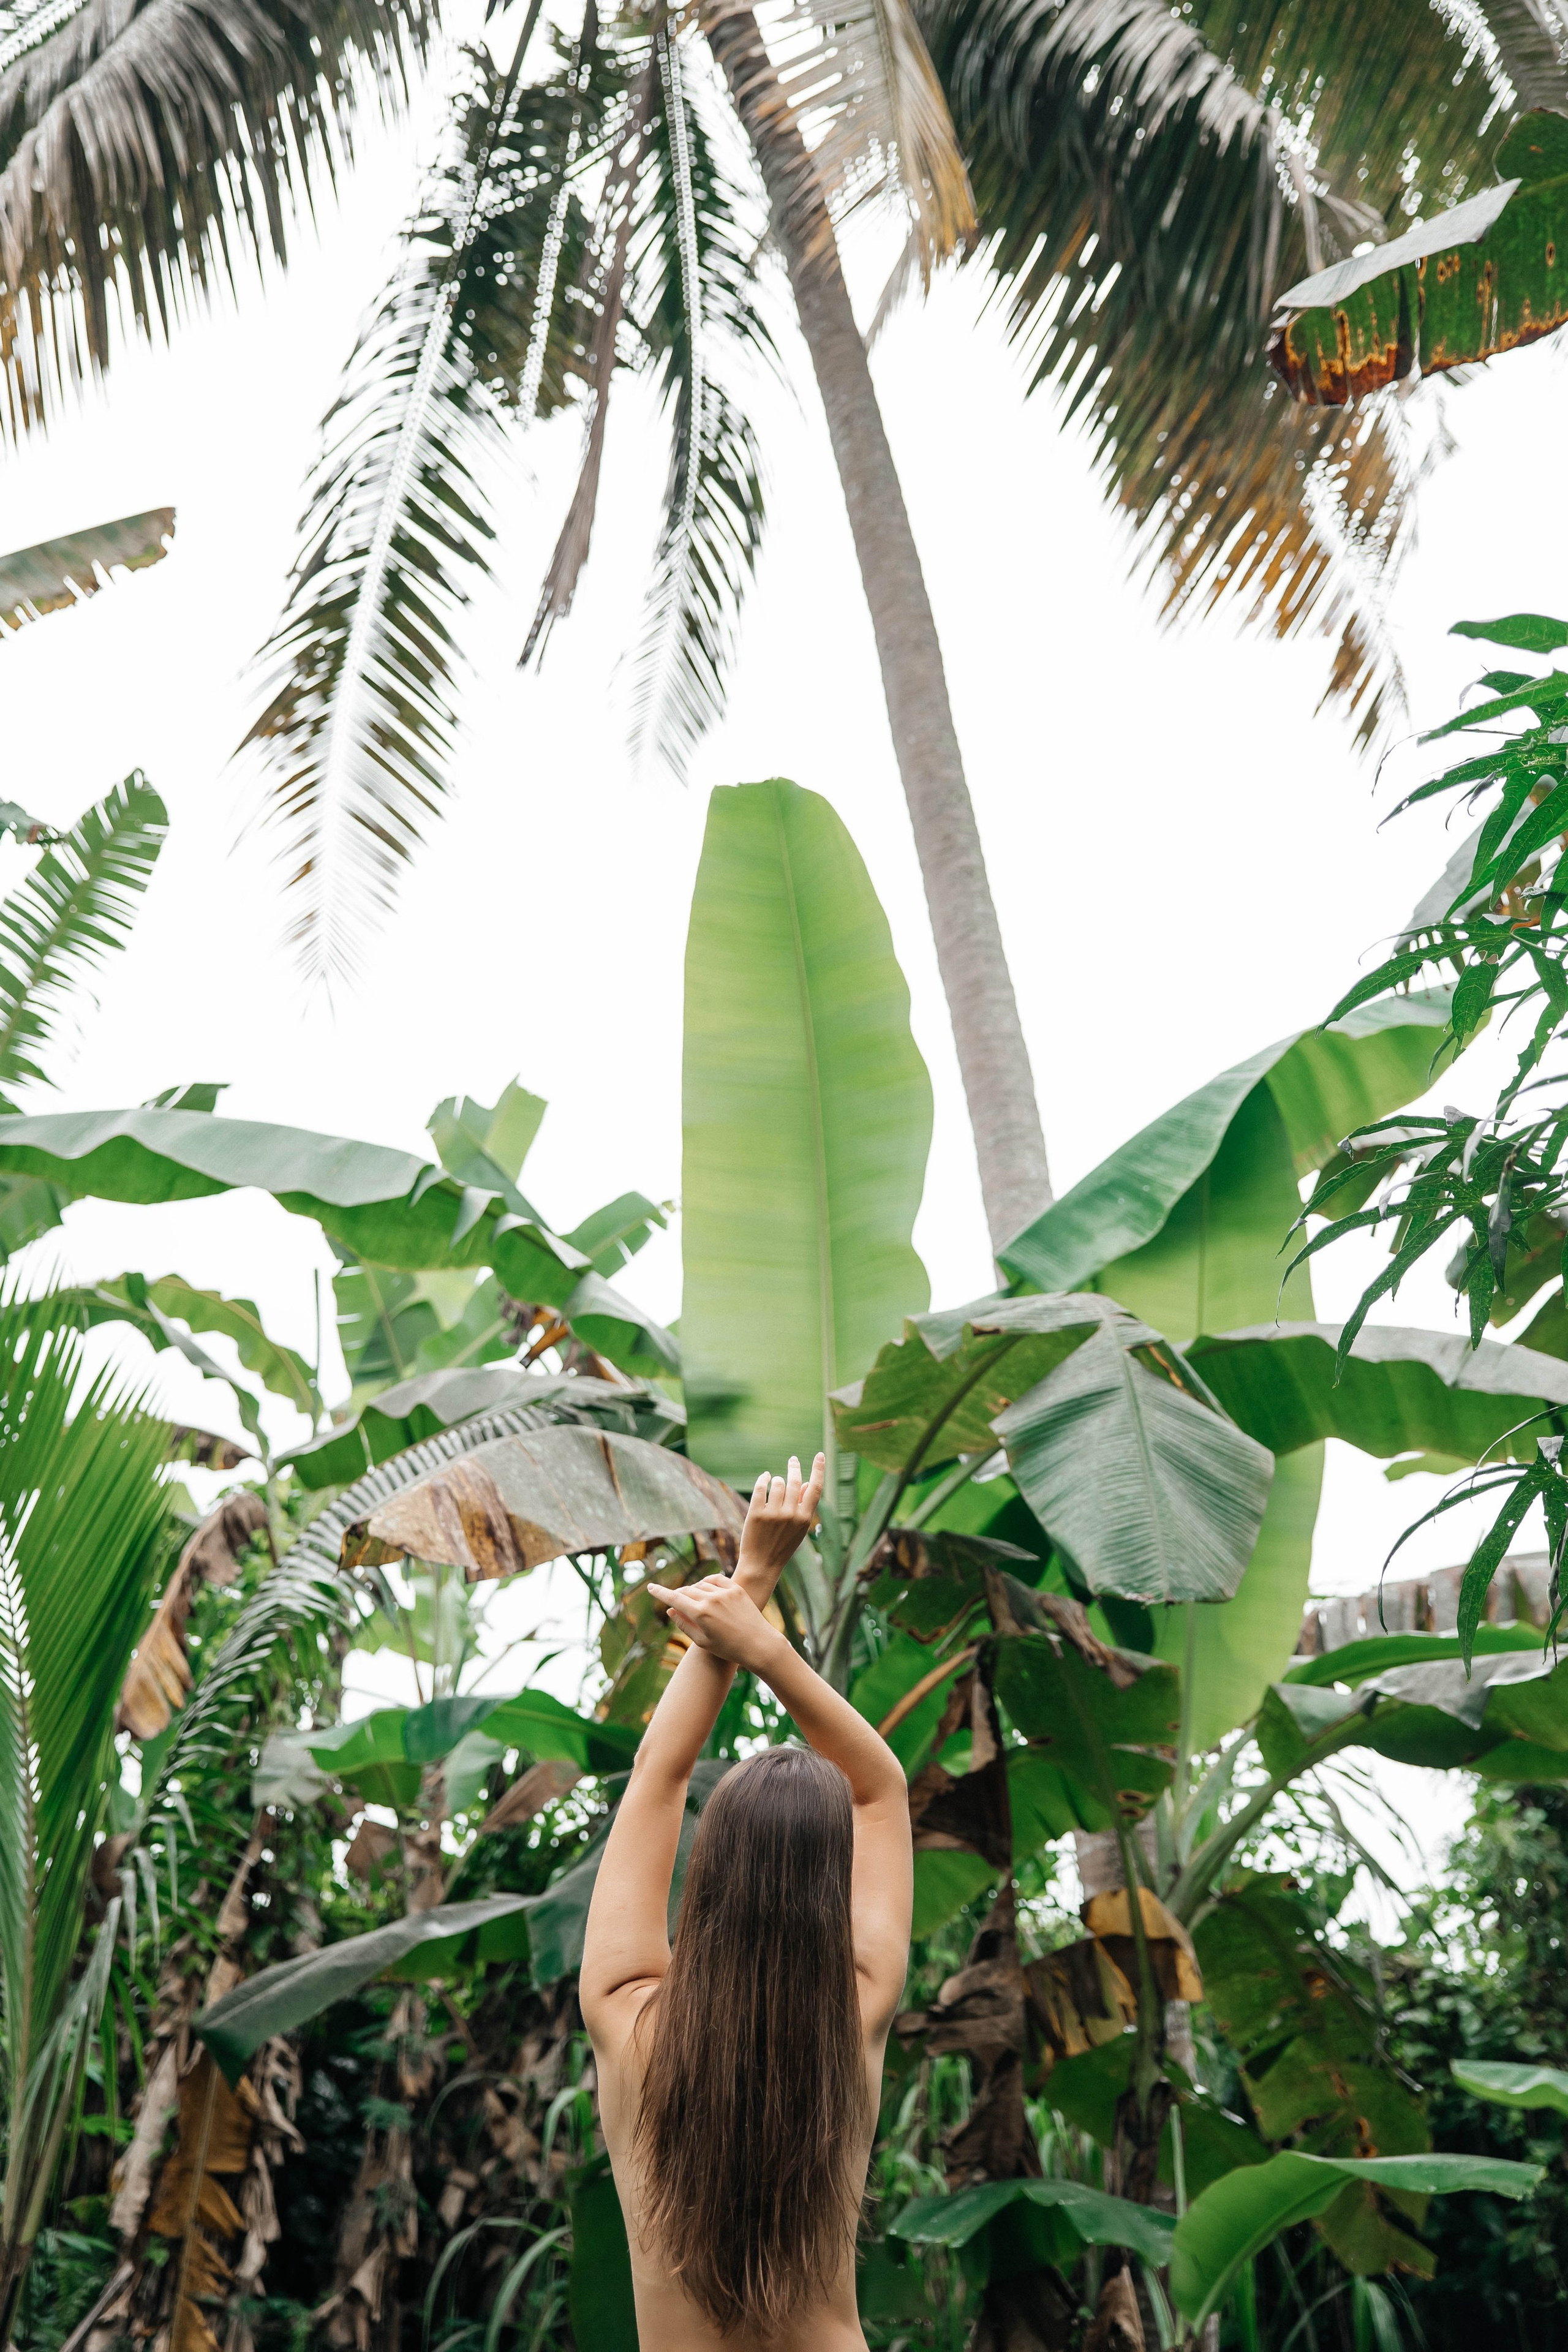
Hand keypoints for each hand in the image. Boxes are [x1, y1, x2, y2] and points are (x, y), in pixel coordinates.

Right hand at [645, 1572, 782, 1674]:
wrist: (758, 1644)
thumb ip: (684, 1623)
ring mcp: (725, 1592)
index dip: (660, 1592)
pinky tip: (706, 1588)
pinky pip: (716, 1579)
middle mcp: (712, 1599)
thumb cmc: (728, 1648)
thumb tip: (670, 1609)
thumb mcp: (702, 1640)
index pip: (674, 1598)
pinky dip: (707, 1582)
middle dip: (679, 1595)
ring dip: (693, 1591)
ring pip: (700, 1585)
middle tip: (677, 1604)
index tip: (650, 1587)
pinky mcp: (736, 1588)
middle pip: (686, 1590)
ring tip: (695, 1603)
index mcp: (701, 1613)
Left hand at [734, 1453, 825, 1601]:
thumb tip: (807, 1483)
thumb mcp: (799, 1529)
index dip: (819, 1470)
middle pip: (795, 1481)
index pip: (815, 1489)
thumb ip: (804, 1506)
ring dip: (776, 1480)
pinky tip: (764, 1478)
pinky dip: (763, 1479)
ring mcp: (773, 1514)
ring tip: (775, 1483)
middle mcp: (791, 1515)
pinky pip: (761, 1487)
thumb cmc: (782, 1546)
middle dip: (794, 1467)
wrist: (762, 1565)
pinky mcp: (756, 1513)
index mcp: (805, 1519)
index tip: (820, 1455)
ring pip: (778, 1483)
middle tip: (793, 1460)